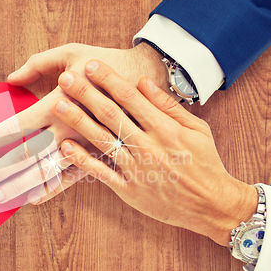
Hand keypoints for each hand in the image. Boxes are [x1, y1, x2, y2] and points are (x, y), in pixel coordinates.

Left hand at [0, 43, 167, 204]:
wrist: (150, 80)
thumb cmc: (109, 63)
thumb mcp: (73, 52)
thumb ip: (38, 63)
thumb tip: (10, 78)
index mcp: (59, 103)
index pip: (16, 126)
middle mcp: (68, 130)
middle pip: (26, 157)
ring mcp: (84, 147)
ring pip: (46, 174)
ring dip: (20, 187)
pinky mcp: (100, 156)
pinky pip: (72, 179)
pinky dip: (51, 190)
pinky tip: (33, 199)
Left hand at [50, 60, 257, 245]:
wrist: (211, 205)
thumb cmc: (205, 163)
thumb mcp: (196, 129)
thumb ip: (168, 106)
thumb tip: (143, 82)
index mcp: (165, 129)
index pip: (131, 98)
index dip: (108, 79)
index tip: (91, 65)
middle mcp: (148, 146)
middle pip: (111, 115)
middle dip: (86, 94)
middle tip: (66, 78)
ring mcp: (137, 169)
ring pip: (102, 141)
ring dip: (78, 121)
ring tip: (59, 105)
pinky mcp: (129, 190)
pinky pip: (102, 174)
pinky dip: (82, 161)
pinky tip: (66, 146)